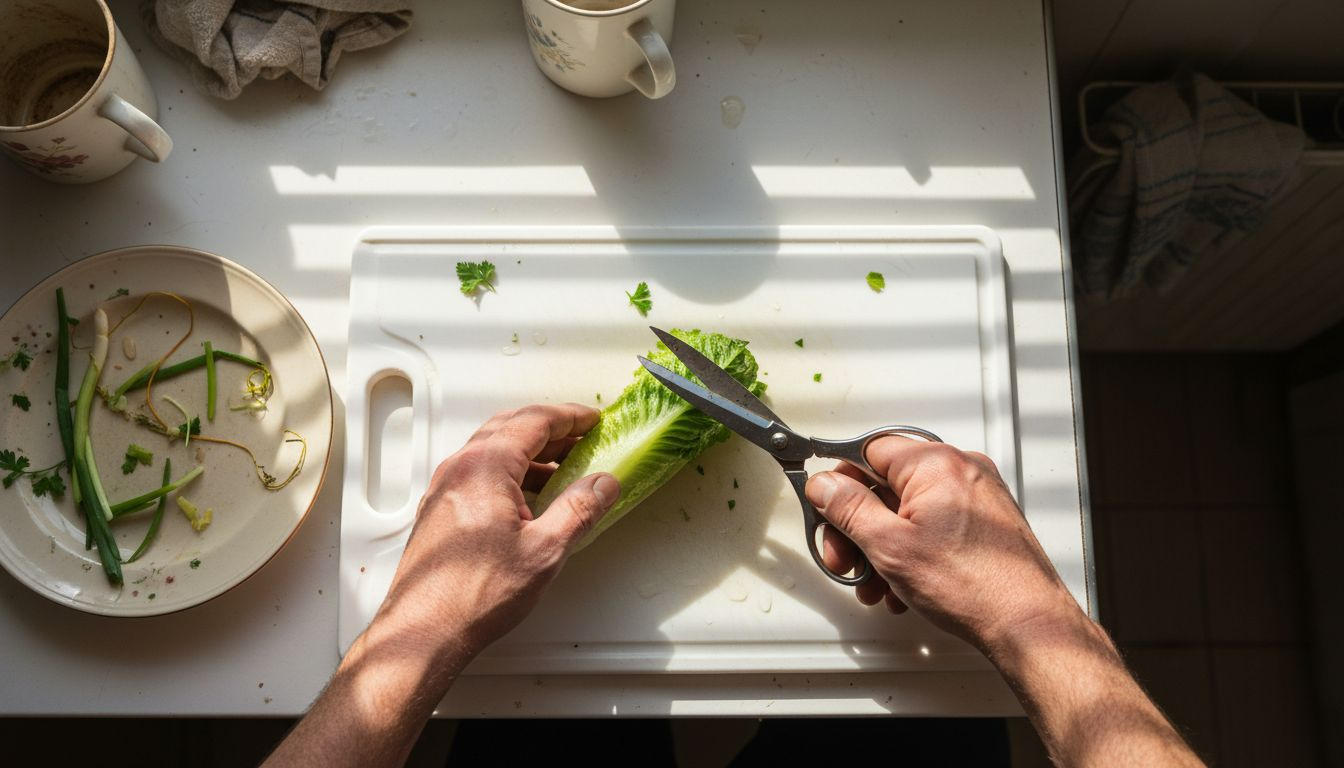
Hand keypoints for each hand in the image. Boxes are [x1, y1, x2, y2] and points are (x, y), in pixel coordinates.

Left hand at [373, 403, 619, 663]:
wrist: (425, 630)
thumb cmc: (474, 595)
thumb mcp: (544, 550)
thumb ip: (579, 510)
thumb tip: (602, 484)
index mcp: (485, 466)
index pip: (533, 421)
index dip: (569, 416)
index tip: (592, 419)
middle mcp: (460, 469)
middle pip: (510, 428)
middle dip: (551, 429)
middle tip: (582, 437)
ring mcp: (446, 488)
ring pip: (494, 450)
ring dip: (532, 452)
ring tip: (565, 469)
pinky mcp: (441, 510)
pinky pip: (481, 473)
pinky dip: (512, 472)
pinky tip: (531, 498)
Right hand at [805, 438, 1079, 652]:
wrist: (1026, 623)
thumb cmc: (975, 587)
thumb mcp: (891, 546)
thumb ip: (849, 509)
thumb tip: (825, 485)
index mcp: (935, 463)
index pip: (868, 451)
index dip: (841, 481)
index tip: (825, 507)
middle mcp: (960, 469)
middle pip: (886, 485)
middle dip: (858, 527)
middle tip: (846, 558)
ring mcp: (976, 495)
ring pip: (908, 510)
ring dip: (882, 546)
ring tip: (876, 583)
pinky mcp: (985, 521)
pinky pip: (933, 524)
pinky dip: (912, 550)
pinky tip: (902, 584)